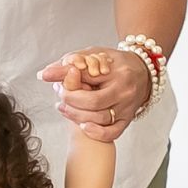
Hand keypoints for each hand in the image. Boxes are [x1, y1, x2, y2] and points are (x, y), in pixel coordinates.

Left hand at [37, 47, 151, 141]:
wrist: (143, 72)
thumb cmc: (115, 63)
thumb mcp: (93, 54)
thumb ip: (69, 62)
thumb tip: (43, 74)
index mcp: (116, 70)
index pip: (86, 76)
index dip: (65, 78)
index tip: (48, 78)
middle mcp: (124, 90)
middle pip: (93, 102)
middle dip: (70, 100)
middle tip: (60, 94)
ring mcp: (127, 107)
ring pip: (100, 118)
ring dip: (76, 115)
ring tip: (63, 106)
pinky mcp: (127, 119)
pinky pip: (112, 132)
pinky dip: (96, 132)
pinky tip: (83, 125)